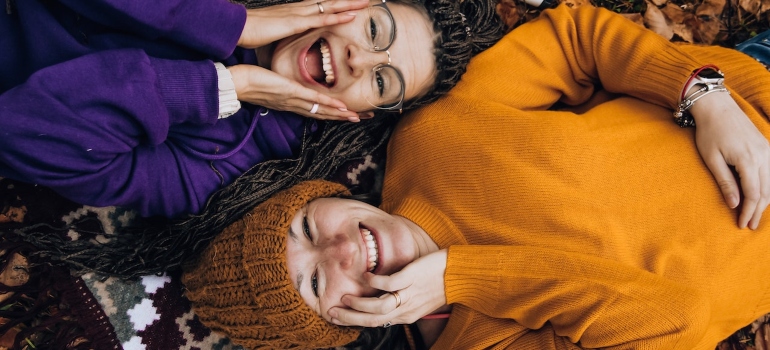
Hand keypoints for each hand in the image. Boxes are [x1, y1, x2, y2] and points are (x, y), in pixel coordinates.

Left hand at [228, 64, 369, 120]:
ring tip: (356, 116)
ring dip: (340, 114)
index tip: (349, 115)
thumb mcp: (271, 88)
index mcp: (291, 105)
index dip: (333, 115)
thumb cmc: (251, 83)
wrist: (237, 84)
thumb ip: (283, 90)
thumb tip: (289, 88)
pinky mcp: (291, 91)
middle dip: (343, 117)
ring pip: (321, 109)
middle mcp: (295, 106)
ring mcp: (294, 100)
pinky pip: (313, 99)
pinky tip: (340, 107)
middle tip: (362, 118)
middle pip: (323, 114)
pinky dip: (328, 104)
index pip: (316, 112)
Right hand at [238, 0, 368, 48]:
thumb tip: (285, 33)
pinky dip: (337, 17)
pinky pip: (321, 19)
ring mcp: (298, 14)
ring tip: (366, 1)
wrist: (236, 27)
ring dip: (348, 4)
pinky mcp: (295, 23)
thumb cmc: (250, 30)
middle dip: (347, 0)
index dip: (335, 4)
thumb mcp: (271, 30)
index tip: (350, 3)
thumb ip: (282, 30)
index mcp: (294, 12)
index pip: (320, 6)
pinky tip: (350, 15)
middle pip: (328, 2)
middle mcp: (298, 9)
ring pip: (329, 7)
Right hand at [328, 250, 447, 326]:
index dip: (356, 322)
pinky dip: (374, 282)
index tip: (338, 318)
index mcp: (406, 315)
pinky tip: (365, 277)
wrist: (461, 273)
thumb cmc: (439, 284)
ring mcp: (409, 294)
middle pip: (374, 319)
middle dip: (351, 318)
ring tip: (345, 298)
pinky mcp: (412, 277)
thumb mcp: (419, 299)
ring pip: (379, 306)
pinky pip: (388, 284)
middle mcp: (406, 309)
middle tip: (332, 313)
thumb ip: (400, 301)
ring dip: (359, 304)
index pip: (377, 323)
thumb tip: (380, 299)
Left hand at [690, 89, 769, 229]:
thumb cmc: (709, 132)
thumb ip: (725, 182)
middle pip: (766, 191)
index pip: (753, 194)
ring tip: (755, 214)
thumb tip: (734, 204)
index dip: (748, 211)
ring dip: (765, 200)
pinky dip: (767, 187)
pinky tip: (761, 196)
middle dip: (758, 210)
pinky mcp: (766, 146)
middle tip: (751, 226)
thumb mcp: (712, 159)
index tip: (742, 225)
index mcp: (748, 159)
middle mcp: (763, 155)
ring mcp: (767, 150)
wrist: (717, 107)